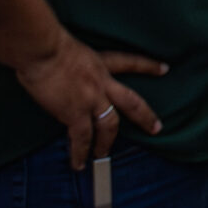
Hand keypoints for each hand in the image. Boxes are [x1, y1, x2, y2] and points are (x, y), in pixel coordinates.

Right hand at [14, 32, 166, 170]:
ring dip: (106, 143)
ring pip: (109, 126)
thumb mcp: (70, 48)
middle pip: (131, 102)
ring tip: (102, 154)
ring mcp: (91, 99)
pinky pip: (81, 139)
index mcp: (100, 62)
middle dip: (145, 116)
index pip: (130, 62)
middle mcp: (102, 82)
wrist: (42, 50)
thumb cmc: (45, 44)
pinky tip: (79, 163)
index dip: (148, 66)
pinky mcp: (75, 113)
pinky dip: (80, 153)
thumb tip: (61, 71)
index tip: (164, 69)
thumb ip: (73, 62)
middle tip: (156, 128)